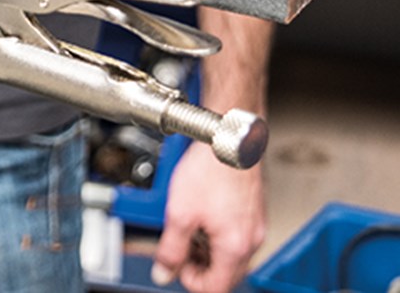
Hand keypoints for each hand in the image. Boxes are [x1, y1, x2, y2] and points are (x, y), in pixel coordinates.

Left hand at [152, 141, 265, 291]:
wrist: (227, 138)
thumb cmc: (210, 169)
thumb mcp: (179, 213)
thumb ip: (170, 249)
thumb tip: (163, 272)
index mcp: (235, 247)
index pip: (215, 287)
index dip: (189, 279)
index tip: (174, 264)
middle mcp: (251, 239)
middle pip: (225, 273)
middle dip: (198, 265)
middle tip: (179, 246)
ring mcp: (255, 225)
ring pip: (230, 254)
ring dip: (206, 249)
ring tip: (188, 227)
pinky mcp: (252, 211)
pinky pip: (235, 235)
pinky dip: (217, 233)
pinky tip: (202, 214)